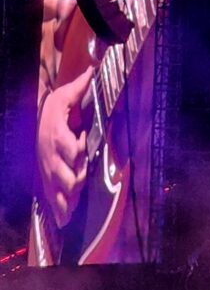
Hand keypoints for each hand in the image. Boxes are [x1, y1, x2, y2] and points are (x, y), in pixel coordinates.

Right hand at [36, 66, 93, 226]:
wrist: (36, 121)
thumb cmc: (54, 108)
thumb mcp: (66, 95)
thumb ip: (80, 87)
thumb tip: (94, 70)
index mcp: (57, 135)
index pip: (68, 147)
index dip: (76, 150)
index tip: (82, 149)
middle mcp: (51, 155)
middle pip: (63, 173)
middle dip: (73, 179)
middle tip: (80, 180)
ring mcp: (48, 169)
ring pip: (57, 188)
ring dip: (66, 198)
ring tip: (72, 207)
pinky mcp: (48, 178)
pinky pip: (52, 196)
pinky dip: (59, 208)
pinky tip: (65, 219)